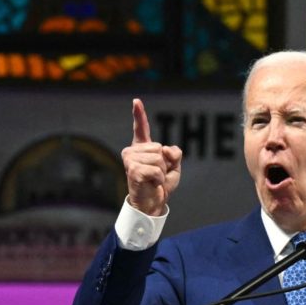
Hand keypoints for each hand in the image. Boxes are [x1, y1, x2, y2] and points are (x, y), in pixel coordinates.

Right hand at [121, 98, 181, 215]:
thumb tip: (167, 150)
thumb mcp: (174, 166)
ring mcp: (130, 160)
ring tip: (153, 179)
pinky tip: (152, 184)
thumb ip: (174, 154)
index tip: (136, 101)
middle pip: (159, 148)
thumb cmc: (160, 184)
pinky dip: (159, 179)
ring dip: (162, 172)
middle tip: (157, 175)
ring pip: (158, 159)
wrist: (152, 203)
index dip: (139, 114)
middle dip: (165, 163)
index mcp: (143, 148)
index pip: (141, 128)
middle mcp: (133, 151)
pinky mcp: (133, 170)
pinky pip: (156, 170)